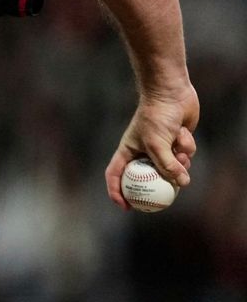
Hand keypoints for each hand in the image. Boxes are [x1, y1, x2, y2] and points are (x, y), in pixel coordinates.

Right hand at [104, 85, 198, 209]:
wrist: (171, 94)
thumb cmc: (156, 117)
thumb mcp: (157, 145)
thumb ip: (168, 166)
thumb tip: (182, 183)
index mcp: (127, 151)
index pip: (115, 175)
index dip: (116, 192)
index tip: (126, 207)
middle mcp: (142, 151)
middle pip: (147, 177)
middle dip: (159, 186)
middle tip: (166, 200)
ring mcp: (160, 148)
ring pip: (171, 167)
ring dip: (178, 161)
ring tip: (180, 151)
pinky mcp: (176, 144)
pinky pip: (184, 155)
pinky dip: (186, 147)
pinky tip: (183, 133)